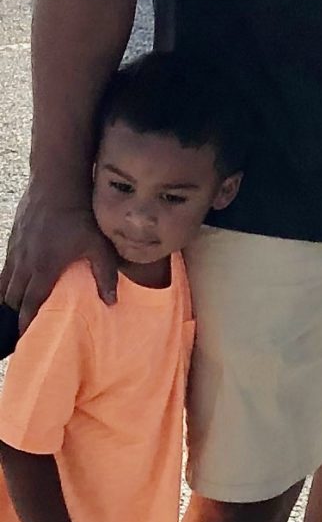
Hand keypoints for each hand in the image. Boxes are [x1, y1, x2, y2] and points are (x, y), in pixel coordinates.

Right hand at [1, 182, 117, 323]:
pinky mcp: (13, 239)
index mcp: (44, 268)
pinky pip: (5, 266)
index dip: (27, 322)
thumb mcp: (99, 246)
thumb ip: (105, 275)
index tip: (28, 337)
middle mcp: (24, 262)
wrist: (56, 184)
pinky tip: (14, 284)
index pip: (30, 304)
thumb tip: (111, 302)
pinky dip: (8, 279)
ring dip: (9, 298)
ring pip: (5, 282)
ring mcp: (16, 250)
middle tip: (23, 329)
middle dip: (17, 314)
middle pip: (13, 297)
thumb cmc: (81, 215)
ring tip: (14, 311)